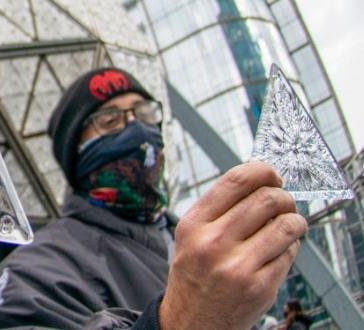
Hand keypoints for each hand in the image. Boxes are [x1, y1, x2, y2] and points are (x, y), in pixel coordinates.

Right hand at [159, 162, 306, 329]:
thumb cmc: (195, 274)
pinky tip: (280, 249)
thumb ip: (219, 209)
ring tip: (288, 224)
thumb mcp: (191, 235)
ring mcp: (238, 266)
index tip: (272, 174)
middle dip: (283, 196)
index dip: (262, 171)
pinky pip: (290, 252)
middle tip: (283, 201)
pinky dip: (291, 246)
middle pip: (266, 199)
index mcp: (194, 224)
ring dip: (294, 220)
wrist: (191, 321)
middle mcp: (213, 243)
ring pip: (286, 224)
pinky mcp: (260, 286)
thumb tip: (259, 181)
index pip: (236, 181)